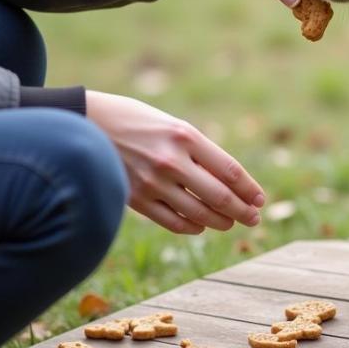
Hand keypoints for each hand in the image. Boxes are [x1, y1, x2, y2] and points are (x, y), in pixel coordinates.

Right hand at [86, 90, 264, 234]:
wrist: (88, 123)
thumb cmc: (137, 121)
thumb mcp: (173, 126)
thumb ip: (198, 151)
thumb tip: (229, 181)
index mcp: (186, 136)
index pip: (229, 170)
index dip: (249, 189)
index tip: (260, 199)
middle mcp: (172, 160)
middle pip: (219, 196)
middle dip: (242, 210)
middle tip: (254, 218)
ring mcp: (153, 182)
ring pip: (198, 213)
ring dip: (220, 221)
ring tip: (231, 222)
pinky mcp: (136, 198)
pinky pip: (173, 221)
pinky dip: (192, 226)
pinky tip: (201, 225)